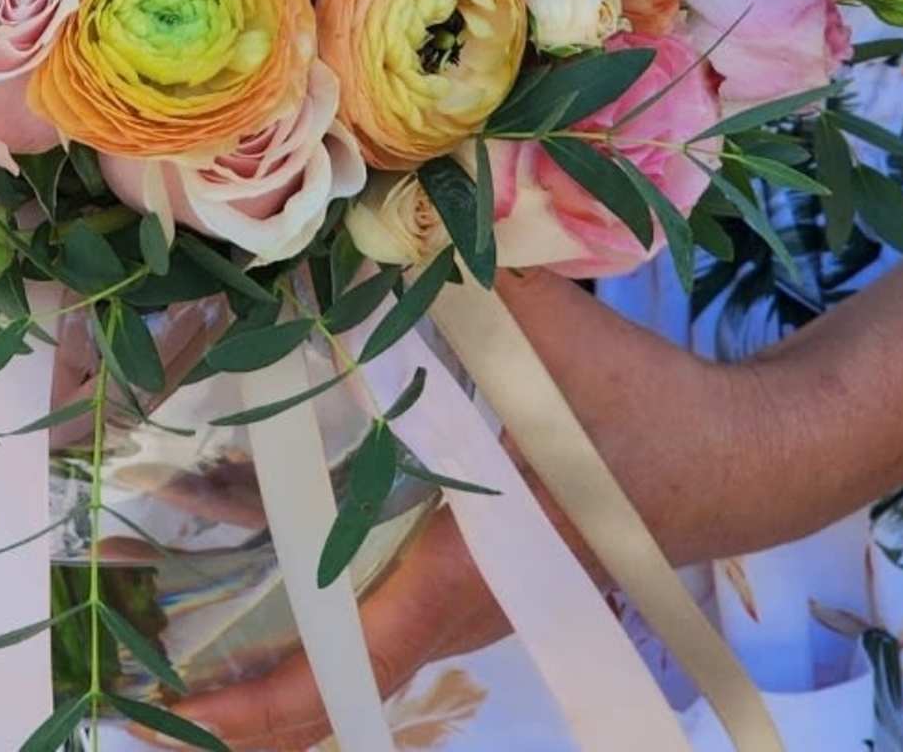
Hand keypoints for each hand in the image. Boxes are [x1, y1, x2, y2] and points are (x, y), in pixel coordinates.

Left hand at [163, 270, 787, 751]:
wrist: (746, 454)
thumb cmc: (643, 406)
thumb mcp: (546, 327)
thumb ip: (459, 261)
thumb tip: (381, 202)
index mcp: (463, 567)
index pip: (342, 659)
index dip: (257, 700)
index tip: (172, 712)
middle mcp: (467, 606)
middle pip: (341, 693)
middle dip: (253, 711)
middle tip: (156, 702)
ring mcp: (489, 605)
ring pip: (372, 663)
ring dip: (295, 676)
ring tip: (205, 663)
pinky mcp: (506, 583)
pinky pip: (401, 627)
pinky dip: (340, 636)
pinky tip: (299, 591)